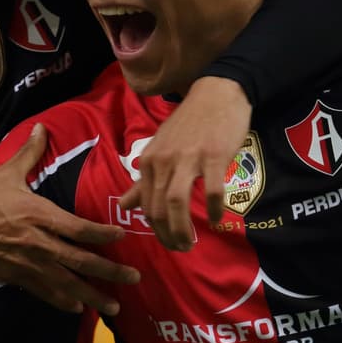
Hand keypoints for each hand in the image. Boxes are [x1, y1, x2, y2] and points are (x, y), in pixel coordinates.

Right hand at [0, 123, 139, 314]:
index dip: (103, 234)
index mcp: (39, 214)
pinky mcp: (15, 277)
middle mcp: (38, 242)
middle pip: (81, 260)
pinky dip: (62, 301)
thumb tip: (42, 127)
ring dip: (92, 296)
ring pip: (67, 283)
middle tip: (135, 279)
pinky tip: (78, 308)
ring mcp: (27, 263)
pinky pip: (44, 293)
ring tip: (114, 306)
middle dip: (110, 272)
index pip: (79, 228)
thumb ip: (30, 153)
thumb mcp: (6, 174)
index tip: (122, 237)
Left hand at [119, 76, 250, 251]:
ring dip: (183, 230)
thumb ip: (144, 179)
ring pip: (178, 203)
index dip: (155, 230)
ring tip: (191, 243)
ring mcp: (188, 158)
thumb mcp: (161, 148)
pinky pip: (212, 191)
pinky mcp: (213, 156)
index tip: (168, 242)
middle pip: (159, 209)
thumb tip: (124, 205)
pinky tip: (216, 219)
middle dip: (168, 235)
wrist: (217, 93)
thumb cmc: (190, 123)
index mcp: (149, 161)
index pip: (146, 205)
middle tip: (181, 249)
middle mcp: (164, 161)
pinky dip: (213, 210)